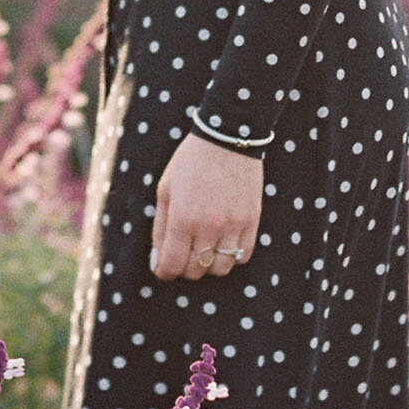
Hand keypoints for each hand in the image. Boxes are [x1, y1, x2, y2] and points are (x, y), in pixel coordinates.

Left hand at [150, 133, 262, 279]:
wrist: (228, 137)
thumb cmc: (190, 163)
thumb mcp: (165, 190)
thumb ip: (160, 228)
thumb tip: (157, 260)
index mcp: (183, 217)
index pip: (172, 264)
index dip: (163, 271)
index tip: (162, 267)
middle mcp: (208, 226)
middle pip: (196, 271)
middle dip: (184, 267)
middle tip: (182, 253)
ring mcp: (233, 225)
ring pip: (220, 268)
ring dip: (209, 264)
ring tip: (203, 248)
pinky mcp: (252, 221)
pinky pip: (242, 256)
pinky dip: (231, 256)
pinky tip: (222, 241)